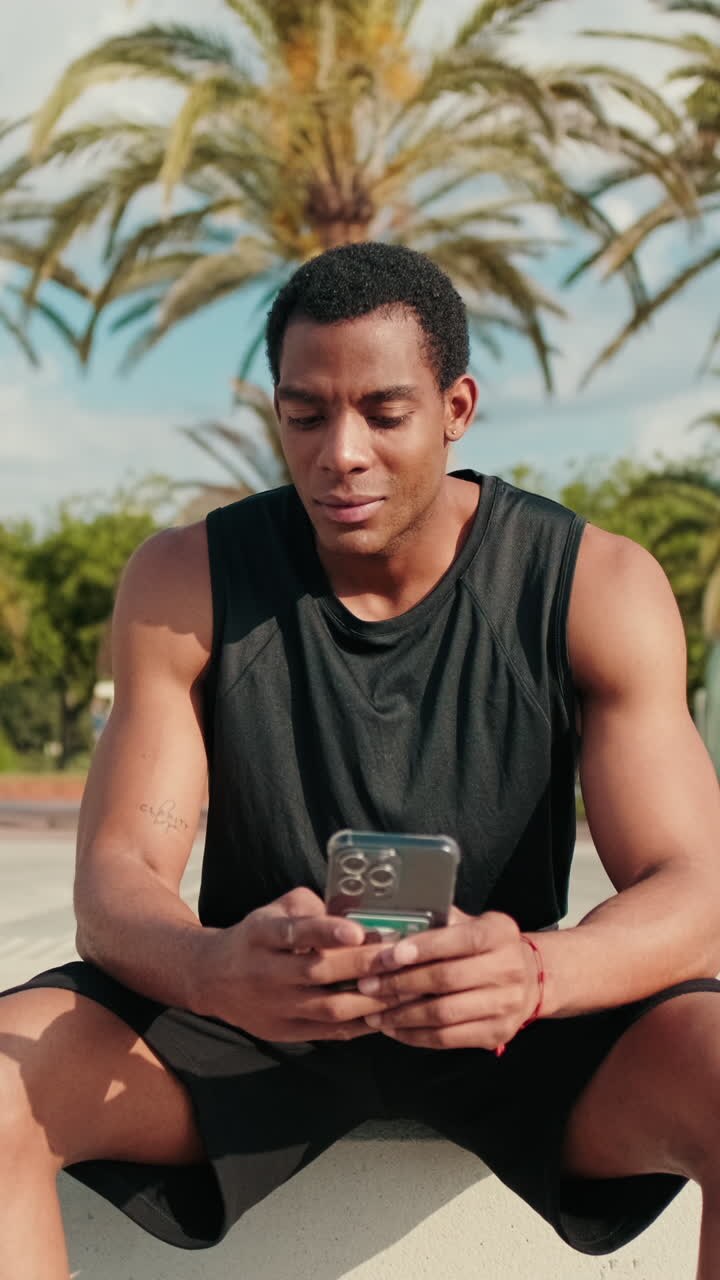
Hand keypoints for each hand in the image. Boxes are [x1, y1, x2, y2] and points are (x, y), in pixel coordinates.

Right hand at [198, 887, 418, 1041]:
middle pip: (319, 972)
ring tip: (404, 987)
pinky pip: (327, 1031)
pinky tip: (385, 1013)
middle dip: (364, 965)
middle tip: (401, 957)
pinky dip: (359, 1023)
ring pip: (328, 1008)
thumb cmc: (257, 937)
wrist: (211, 978)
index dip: (326, 931)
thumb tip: (357, 912)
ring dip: (370, 999)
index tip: (358, 930)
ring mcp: (274, 1006)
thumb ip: (311, 907)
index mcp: (262, 935)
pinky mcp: (283, 1032)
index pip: (295, 932)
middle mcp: (265, 972)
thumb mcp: (273, 910)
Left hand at [354, 908, 541, 1051]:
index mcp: (499, 933)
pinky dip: (415, 1035)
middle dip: (400, 984)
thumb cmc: (484, 946)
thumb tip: (388, 927)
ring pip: (444, 1013)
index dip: (422, 948)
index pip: (459, 940)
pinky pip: (448, 1038)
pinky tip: (393, 1028)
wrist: (530, 979)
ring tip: (373, 1012)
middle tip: (367, 985)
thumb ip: (437, 923)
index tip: (388, 956)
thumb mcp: (470, 923)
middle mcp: (508, 968)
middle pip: (446, 979)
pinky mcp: (496, 1033)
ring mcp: (505, 1004)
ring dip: (402, 1014)